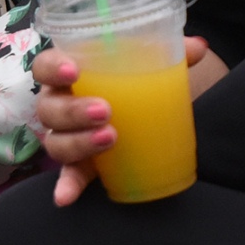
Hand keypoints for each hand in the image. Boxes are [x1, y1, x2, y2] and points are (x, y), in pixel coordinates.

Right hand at [34, 36, 217, 205]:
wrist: (139, 110)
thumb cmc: (133, 79)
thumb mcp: (149, 62)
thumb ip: (171, 52)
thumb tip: (198, 47)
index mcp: (69, 73)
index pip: (45, 66)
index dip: (54, 67)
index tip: (74, 71)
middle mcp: (60, 104)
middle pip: (50, 108)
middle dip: (74, 110)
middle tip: (105, 111)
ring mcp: (66, 135)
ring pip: (56, 141)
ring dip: (79, 142)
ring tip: (111, 138)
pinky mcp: (78, 164)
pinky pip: (67, 176)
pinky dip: (66, 186)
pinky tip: (66, 196)